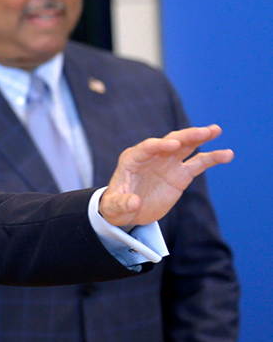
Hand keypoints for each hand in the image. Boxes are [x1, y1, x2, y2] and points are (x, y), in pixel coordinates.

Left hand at [99, 125, 232, 229]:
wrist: (127, 211)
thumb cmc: (116, 205)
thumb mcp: (114, 206)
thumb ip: (122, 203)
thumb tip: (135, 202)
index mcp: (133, 159)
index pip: (148, 147)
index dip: (160, 145)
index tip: (174, 145)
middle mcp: (152, 156)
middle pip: (171, 141)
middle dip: (186, 136)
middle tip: (204, 132)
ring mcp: (168, 163)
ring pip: (187, 147)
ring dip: (200, 137)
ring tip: (216, 130)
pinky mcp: (180, 174)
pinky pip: (198, 163)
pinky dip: (212, 158)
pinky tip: (227, 154)